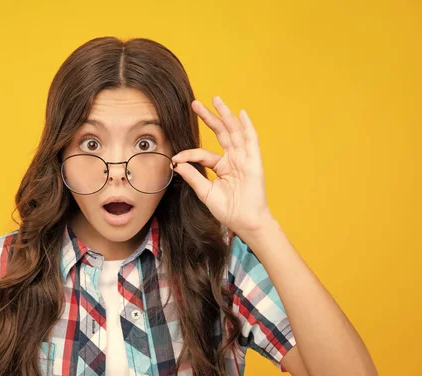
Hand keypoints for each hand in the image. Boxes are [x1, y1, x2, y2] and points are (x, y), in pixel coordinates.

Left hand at [172, 96, 273, 235]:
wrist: (246, 222)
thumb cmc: (228, 210)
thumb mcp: (205, 193)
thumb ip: (193, 177)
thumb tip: (177, 163)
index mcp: (222, 167)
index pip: (202, 154)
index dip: (188, 154)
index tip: (175, 159)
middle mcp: (233, 159)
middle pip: (220, 133)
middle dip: (208, 117)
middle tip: (195, 104)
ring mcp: (244, 159)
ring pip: (233, 132)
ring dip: (225, 115)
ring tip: (216, 99)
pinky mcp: (254, 161)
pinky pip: (251, 140)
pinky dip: (247, 126)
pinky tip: (241, 114)